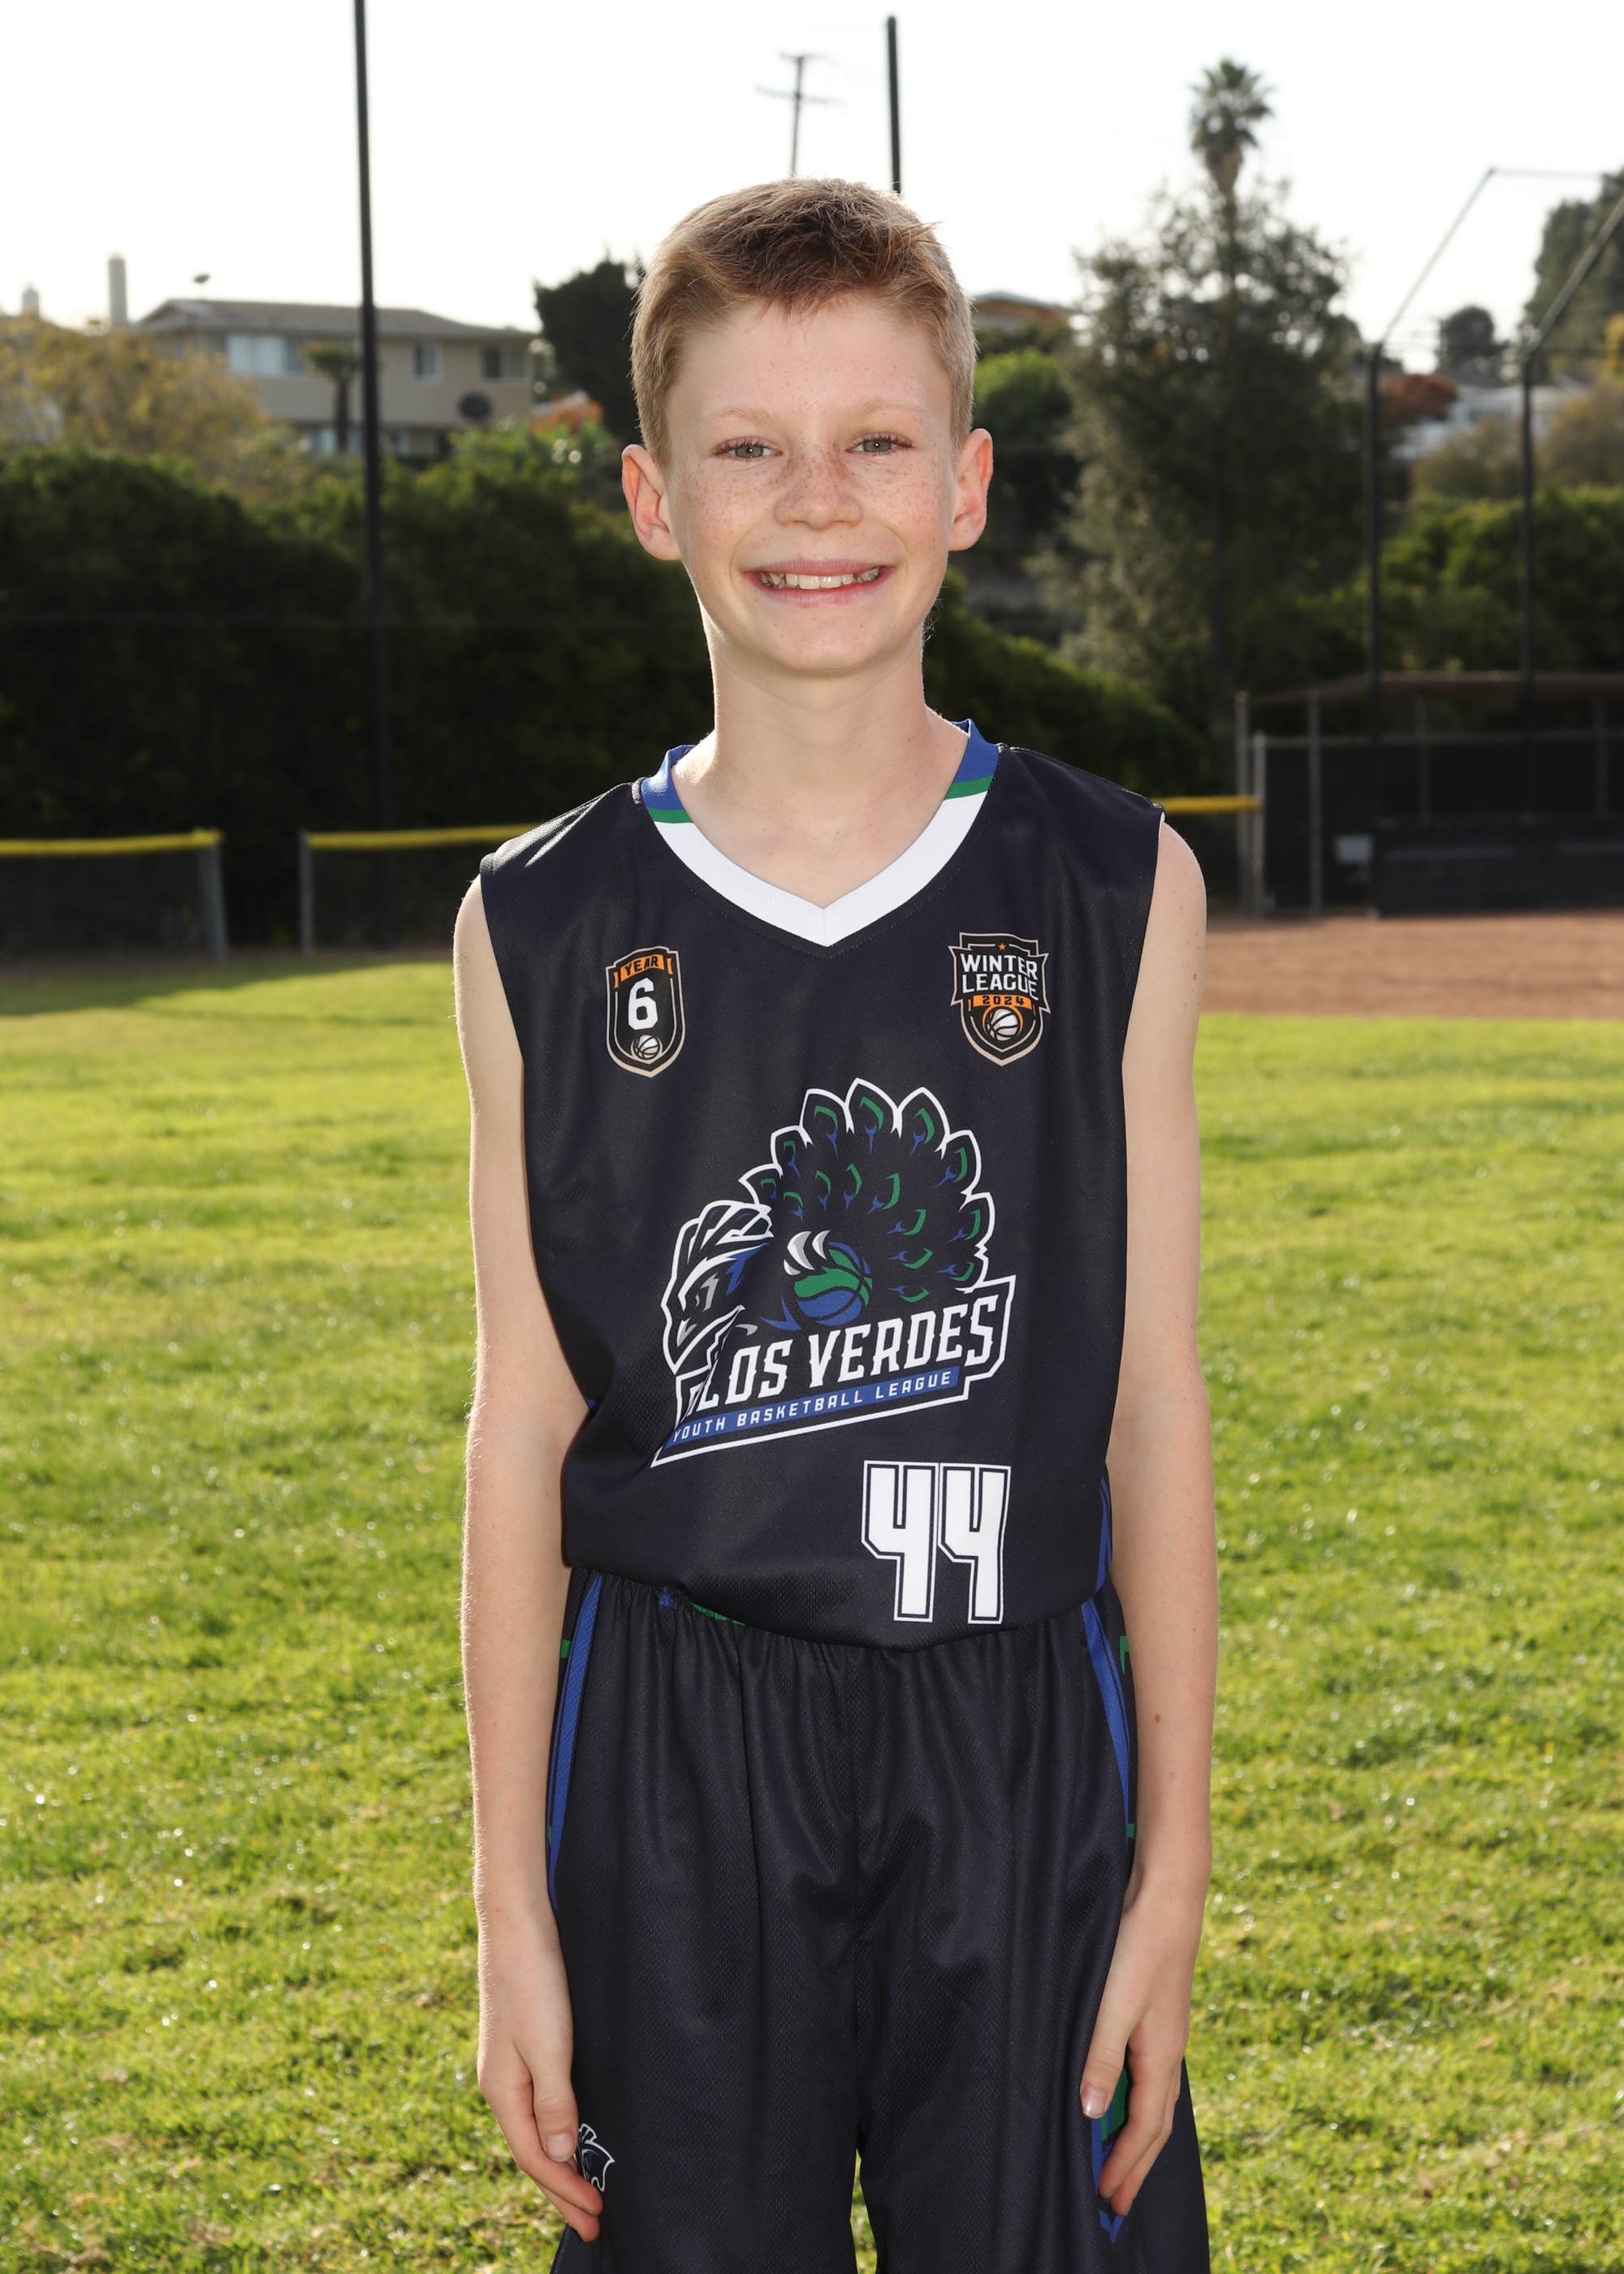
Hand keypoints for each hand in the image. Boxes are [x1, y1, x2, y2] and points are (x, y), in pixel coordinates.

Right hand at [476, 1913, 603, 2241]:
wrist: (517, 1923)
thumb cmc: (533, 1981)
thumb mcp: (549, 2045)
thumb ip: (555, 2102)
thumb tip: (561, 2156)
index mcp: (503, 2092)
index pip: (536, 2159)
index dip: (565, 2191)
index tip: (597, 2217)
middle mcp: (501, 2086)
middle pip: (532, 2153)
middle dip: (561, 2192)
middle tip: (593, 2225)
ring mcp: (509, 2068)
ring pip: (534, 2132)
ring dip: (558, 2167)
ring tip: (581, 2193)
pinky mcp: (522, 2047)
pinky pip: (537, 2108)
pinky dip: (554, 2133)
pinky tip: (568, 2135)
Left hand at [1078, 1867, 1204, 2217]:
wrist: (1168, 1893)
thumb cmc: (1140, 1945)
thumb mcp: (1115, 2004)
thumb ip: (1102, 2058)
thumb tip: (1093, 2114)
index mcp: (1161, 2056)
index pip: (1145, 2129)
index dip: (1125, 2165)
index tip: (1107, 2200)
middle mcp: (1168, 2053)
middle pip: (1156, 2126)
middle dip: (1135, 2166)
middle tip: (1115, 2203)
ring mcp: (1165, 2035)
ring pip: (1155, 2102)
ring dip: (1137, 2138)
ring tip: (1119, 2165)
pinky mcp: (1157, 2017)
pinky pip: (1151, 2079)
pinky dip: (1138, 2105)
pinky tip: (1124, 2102)